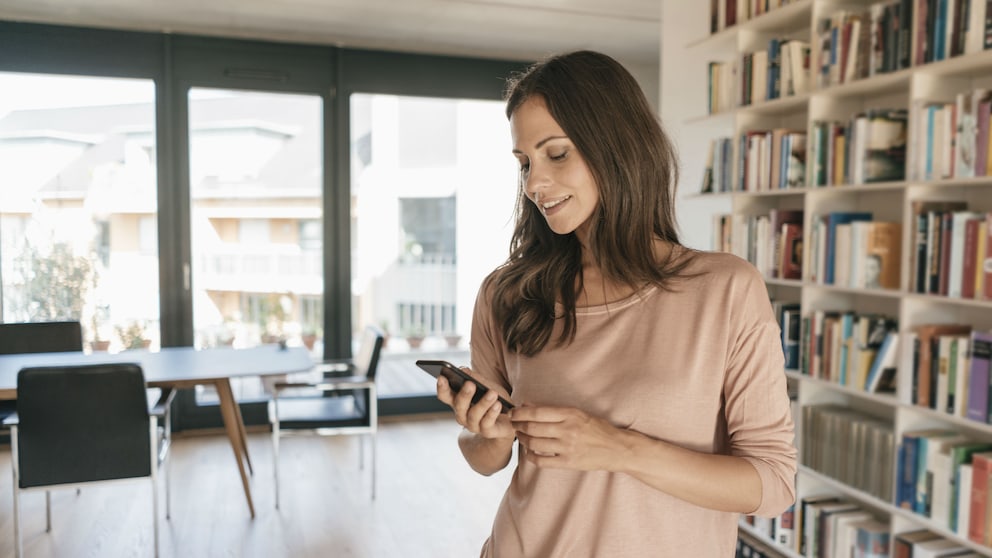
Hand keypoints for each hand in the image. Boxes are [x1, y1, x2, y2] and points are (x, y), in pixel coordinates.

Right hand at [436, 371, 513, 439]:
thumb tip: (463, 370)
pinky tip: (497, 404)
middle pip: (459, 405)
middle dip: (464, 395)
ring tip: (492, 393)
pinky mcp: (487, 432)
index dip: (442, 387)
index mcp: (458, 402)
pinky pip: (487, 423)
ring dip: (483, 403)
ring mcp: (473, 425)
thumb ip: (475, 378)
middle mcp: (462, 415)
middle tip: (470, 384)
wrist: (508, 420)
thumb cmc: (493, 399)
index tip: (441, 377)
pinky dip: (492, 413)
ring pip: (474, 415)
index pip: (445, 395)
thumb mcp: (486, 385)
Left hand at [511, 406, 626, 470]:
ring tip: (519, 436)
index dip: (520, 413)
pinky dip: (531, 456)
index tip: (513, 413)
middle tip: (512, 424)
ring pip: (534, 443)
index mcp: (570, 414)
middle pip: (532, 427)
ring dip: (522, 439)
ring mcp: (567, 447)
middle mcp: (568, 430)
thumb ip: (554, 411)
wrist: (617, 448)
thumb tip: (528, 405)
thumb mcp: (578, 414)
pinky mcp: (568, 462)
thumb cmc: (597, 429)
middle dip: (517, 425)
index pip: (537, 412)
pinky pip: (542, 461)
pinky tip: (528, 452)